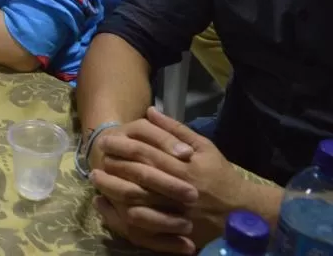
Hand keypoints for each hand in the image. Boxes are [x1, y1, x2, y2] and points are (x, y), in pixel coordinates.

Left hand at [92, 107, 248, 251]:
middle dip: (114, 166)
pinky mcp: (174, 227)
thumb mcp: (204, 147)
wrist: (242, 212)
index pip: (147, 152)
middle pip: (139, 174)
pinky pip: (145, 222)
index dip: (123, 146)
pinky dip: (125, 213)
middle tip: (96, 160)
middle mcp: (177, 186)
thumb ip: (176, 129)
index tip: (105, 141)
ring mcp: (175, 209)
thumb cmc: (220, 175)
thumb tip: (151, 111)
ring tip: (97, 181)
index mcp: (184, 165)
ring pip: (138, 198)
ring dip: (114, 189)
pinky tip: (110, 206)